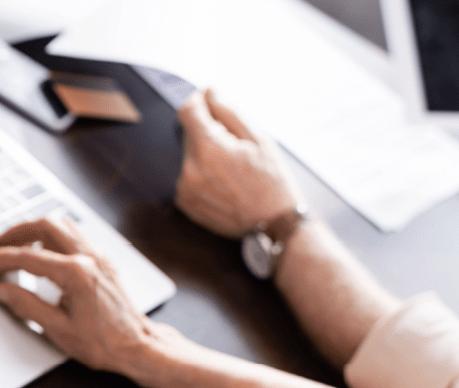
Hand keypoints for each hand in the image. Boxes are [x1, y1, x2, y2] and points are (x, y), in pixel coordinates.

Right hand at [0, 217, 175, 374]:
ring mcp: (98, 256)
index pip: (29, 257)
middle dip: (17, 232)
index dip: (3, 260)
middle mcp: (88, 258)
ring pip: (62, 225)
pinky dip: (53, 235)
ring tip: (17, 242)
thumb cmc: (103, 343)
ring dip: (36, 228)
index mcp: (76, 274)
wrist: (136, 346)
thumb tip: (0, 291)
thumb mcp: (57, 329)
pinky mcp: (102, 260)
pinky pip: (74, 235)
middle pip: (46, 225)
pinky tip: (43, 249)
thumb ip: (25, 305)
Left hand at [175, 88, 302, 237]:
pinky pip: (188, 176)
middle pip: (189, 134)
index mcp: (208, 149)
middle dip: (207, 130)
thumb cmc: (272, 179)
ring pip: (189, 156)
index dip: (198, 100)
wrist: (274, 224)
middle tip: (234, 142)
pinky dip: (202, 173)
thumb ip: (229, 112)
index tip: (207, 98)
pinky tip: (225, 183)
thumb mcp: (259, 138)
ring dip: (205, 153)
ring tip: (232, 168)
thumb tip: (209, 92)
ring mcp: (185, 188)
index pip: (187, 111)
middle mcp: (190, 169)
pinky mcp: (185, 203)